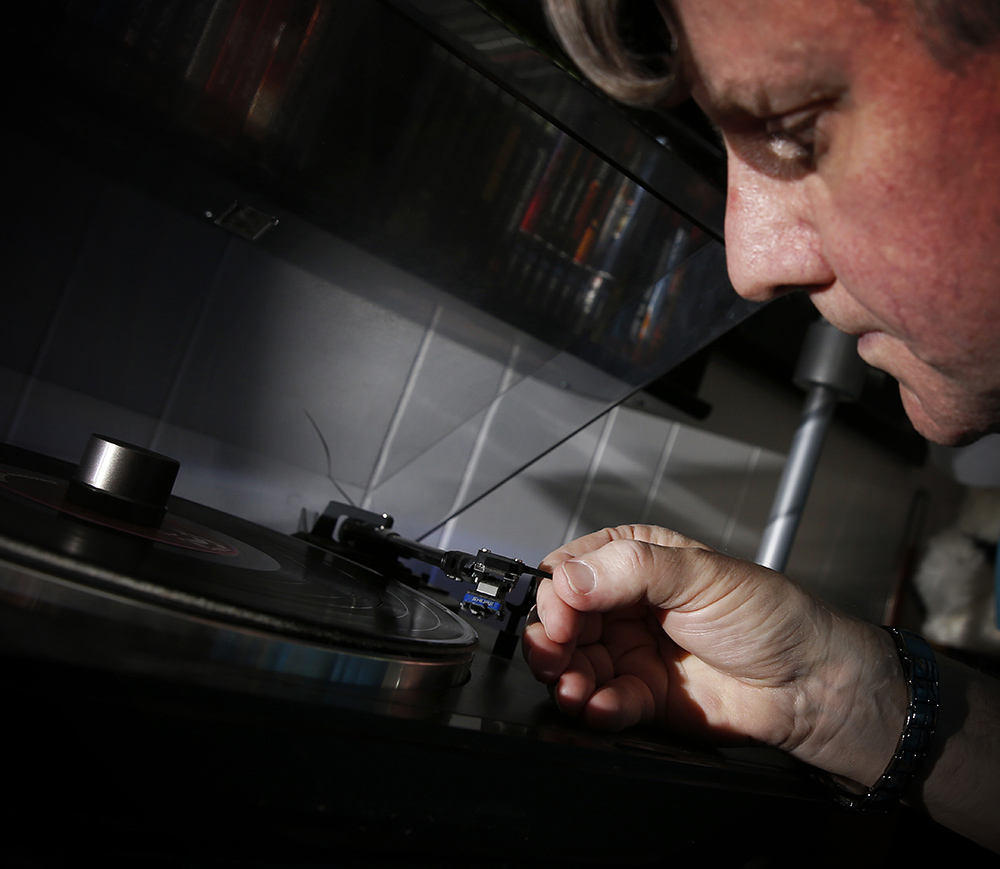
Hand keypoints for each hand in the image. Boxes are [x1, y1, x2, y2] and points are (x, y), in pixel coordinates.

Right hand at [522, 525, 904, 782]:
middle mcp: (625, 606)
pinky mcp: (641, 697)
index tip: (562, 615)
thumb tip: (568, 578)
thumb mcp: (701, 575)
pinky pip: (602, 704)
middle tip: (556, 657)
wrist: (810, 685)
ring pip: (574, 666)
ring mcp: (631, 653)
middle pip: (563, 622)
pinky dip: (597, 709)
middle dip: (552, 643)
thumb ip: (630, 570)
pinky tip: (606, 707)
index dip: (556, 593)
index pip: (570, 571)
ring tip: (576, 690)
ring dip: (567, 681)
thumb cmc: (770, 616)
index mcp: (634, 561)